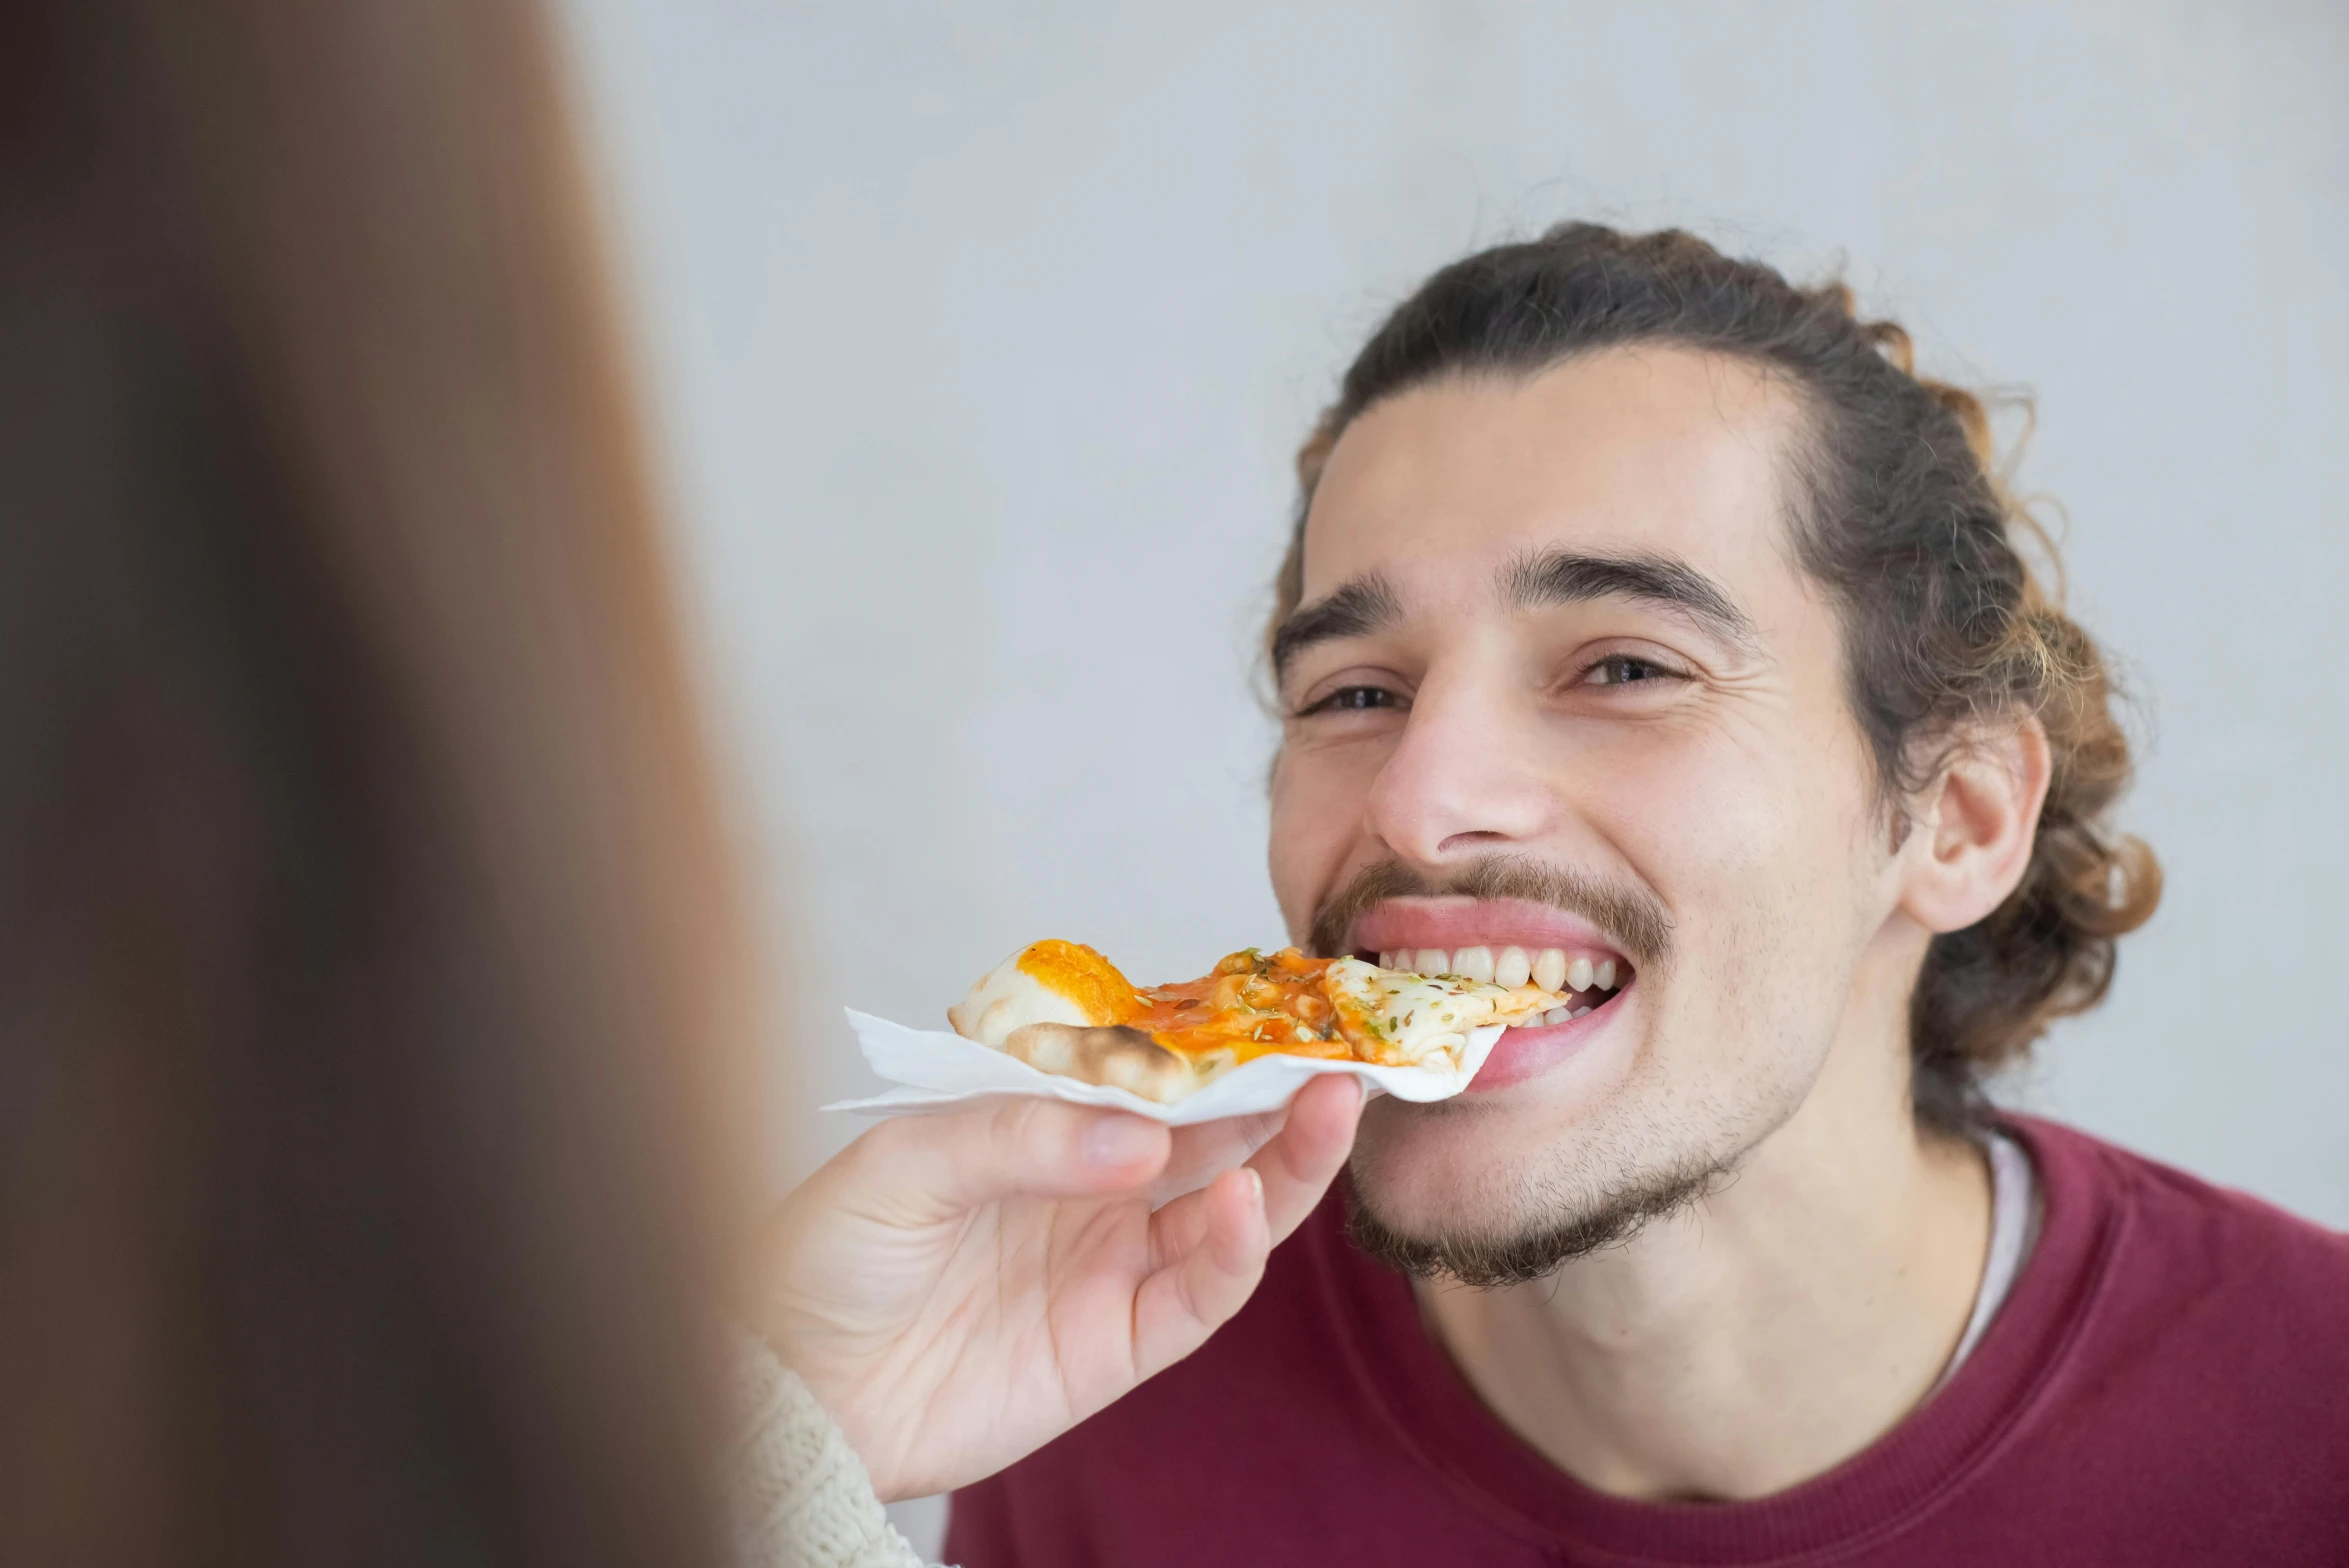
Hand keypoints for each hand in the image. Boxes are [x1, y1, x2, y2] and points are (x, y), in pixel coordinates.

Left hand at [748, 1075, 1363, 1501]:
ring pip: (1231, 1210)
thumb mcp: (906, 1162)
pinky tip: (1249, 1203)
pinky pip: (1198, 1296)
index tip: (1287, 1001)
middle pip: (1215, 1134)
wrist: (786, 1387)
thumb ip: (1022, 1138)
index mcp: (1046, 1124)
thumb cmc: (825, 1254)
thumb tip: (1143, 1139)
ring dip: (1286, 1162)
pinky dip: (1235, 1253)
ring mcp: (1112, 1265)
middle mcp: (1094, 1188)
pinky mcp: (1117, 1344)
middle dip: (1283, 1092)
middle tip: (1343, 1051)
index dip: (1222, 1041)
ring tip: (1328, 1108)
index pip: (1154, 1074)